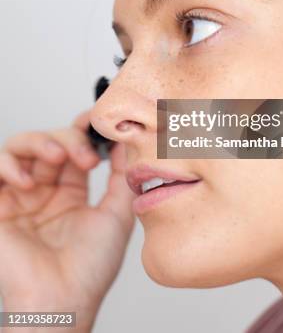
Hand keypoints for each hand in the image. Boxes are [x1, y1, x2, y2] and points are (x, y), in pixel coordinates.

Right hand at [0, 110, 135, 329]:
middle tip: (86, 157)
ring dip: (40, 142)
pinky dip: (8, 165)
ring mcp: (19, 197)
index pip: (73, 147)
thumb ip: (121, 176)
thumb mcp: (116, 215)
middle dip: (69, 139)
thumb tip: (129, 141)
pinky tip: (27, 182)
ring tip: (58, 158)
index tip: (99, 120)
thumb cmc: (89, 269)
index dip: (84, 129)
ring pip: (21, 146)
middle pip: (50, 141)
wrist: (61, 303)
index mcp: (70, 193)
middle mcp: (44, 191)